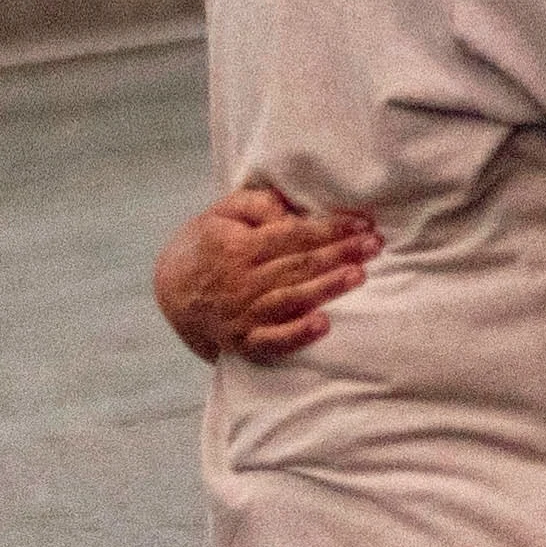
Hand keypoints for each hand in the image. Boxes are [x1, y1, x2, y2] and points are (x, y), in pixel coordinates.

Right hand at [152, 185, 379, 364]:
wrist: (170, 289)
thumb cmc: (209, 243)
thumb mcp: (223, 213)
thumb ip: (257, 204)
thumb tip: (290, 213)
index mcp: (238, 247)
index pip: (292, 236)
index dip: (330, 229)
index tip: (364, 224)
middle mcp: (240, 281)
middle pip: (298, 266)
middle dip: (340, 254)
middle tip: (374, 246)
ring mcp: (241, 314)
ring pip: (291, 299)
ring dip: (327, 288)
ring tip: (359, 275)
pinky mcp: (243, 341)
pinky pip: (272, 342)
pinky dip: (297, 335)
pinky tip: (323, 325)